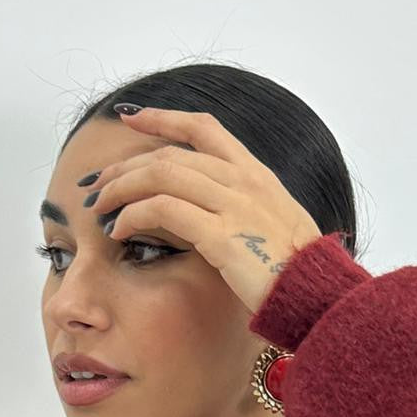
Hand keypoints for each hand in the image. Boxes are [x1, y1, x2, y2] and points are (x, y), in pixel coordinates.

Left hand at [88, 105, 322, 315]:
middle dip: (126, 166)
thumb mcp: (276, 230)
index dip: (163, 118)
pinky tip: (118, 230)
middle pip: (171, 153)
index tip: (130, 119)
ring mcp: (234, 205)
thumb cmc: (298, 276)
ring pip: (161, 175)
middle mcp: (244, 181)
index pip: (204, 128)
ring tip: (100, 208)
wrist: (319, 298)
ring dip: (122, 189)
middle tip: (98, 183)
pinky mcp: (221, 236)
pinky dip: (133, 216)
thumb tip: (217, 218)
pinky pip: (163, 211)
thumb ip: (247, 214)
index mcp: (257, 175)